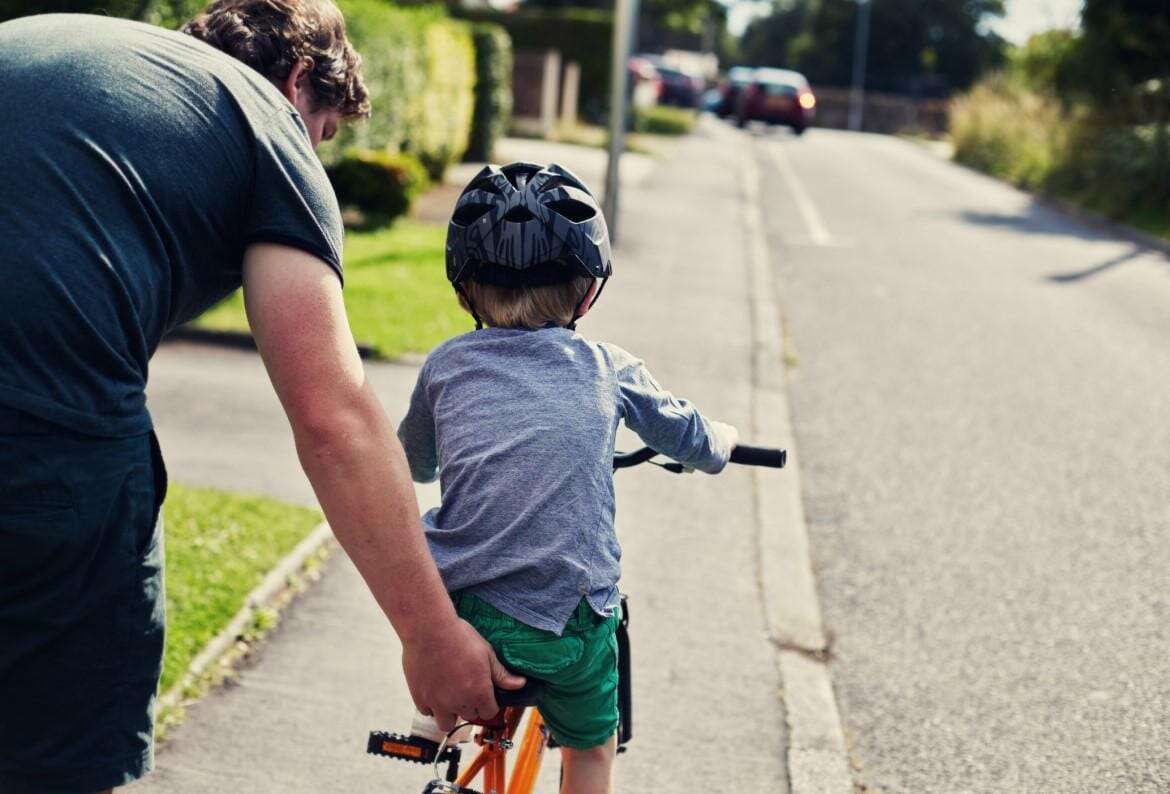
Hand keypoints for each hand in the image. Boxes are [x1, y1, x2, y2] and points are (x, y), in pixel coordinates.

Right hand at [402, 617, 525, 730]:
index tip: (484, 693)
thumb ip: (502, 674)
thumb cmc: (459, 637)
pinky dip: (431, 706)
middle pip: (469, 716)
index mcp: (479, 693)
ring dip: (450, 713)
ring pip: (446, 723)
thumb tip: (520, 684)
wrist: (429, 630)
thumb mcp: (487, 653)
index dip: (488, 703)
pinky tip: (434, 690)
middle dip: (470, 706)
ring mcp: (438, 703)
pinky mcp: (420, 698)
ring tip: (449, 695)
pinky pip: (427, 712)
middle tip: (466, 688)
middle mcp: (459, 703)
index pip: (489, 712)